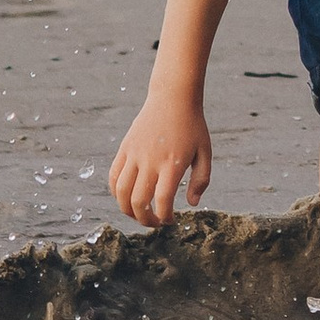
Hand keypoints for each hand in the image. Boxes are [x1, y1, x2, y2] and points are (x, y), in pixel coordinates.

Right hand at [108, 87, 212, 223]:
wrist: (173, 97)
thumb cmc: (192, 126)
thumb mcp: (205, 151)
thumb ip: (201, 180)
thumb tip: (191, 204)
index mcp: (172, 163)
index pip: (162, 200)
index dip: (164, 217)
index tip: (170, 221)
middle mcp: (150, 160)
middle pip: (138, 201)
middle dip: (145, 220)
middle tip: (154, 222)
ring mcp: (135, 154)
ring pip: (121, 192)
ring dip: (127, 210)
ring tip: (139, 213)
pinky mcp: (125, 148)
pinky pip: (114, 176)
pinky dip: (116, 192)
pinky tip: (127, 197)